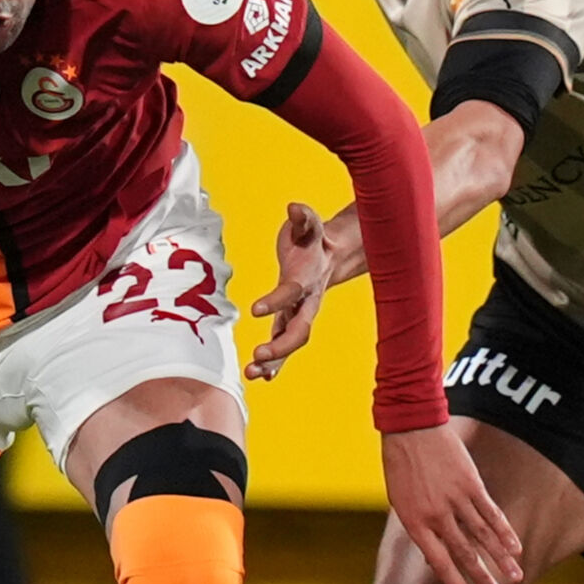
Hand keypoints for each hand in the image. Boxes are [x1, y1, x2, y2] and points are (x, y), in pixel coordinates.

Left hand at [246, 202, 335, 380]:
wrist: (331, 254)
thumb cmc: (312, 238)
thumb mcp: (308, 225)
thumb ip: (304, 218)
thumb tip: (295, 207)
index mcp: (308, 278)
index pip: (292, 292)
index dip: (276, 300)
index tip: (255, 309)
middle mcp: (307, 301)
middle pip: (299, 329)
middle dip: (280, 345)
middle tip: (258, 355)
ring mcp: (300, 313)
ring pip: (291, 341)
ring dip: (273, 360)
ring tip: (252, 373)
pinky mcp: (291, 318)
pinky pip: (284, 343)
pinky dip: (275, 362)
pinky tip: (260, 377)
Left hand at [382, 425, 522, 583]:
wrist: (410, 428)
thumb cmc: (401, 465)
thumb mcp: (401, 501)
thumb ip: (420, 527)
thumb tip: (434, 554)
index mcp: (416, 524)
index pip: (441, 565)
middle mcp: (437, 516)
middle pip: (465, 555)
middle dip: (483, 579)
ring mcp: (455, 500)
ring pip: (483, 537)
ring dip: (500, 559)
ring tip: (515, 577)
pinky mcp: (471, 484)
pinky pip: (491, 512)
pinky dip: (504, 531)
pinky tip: (515, 547)